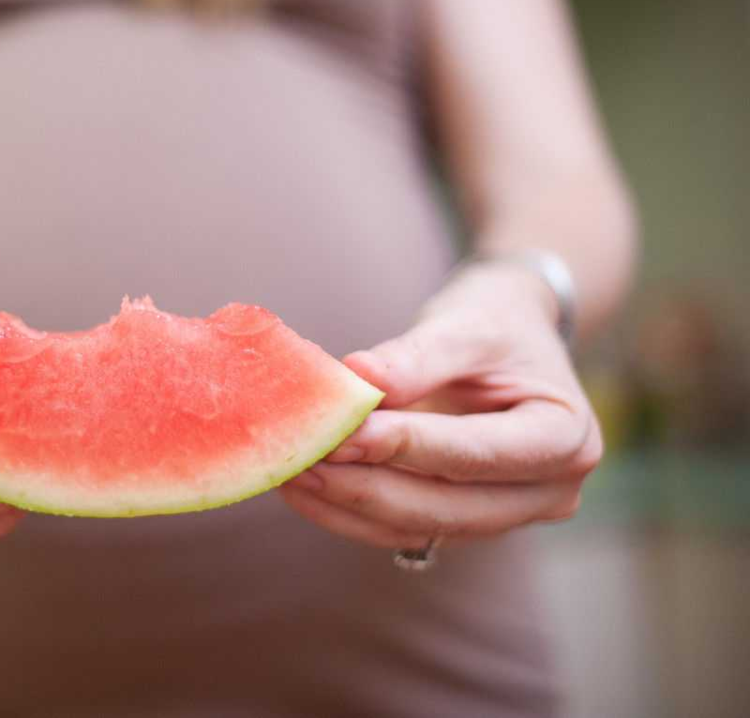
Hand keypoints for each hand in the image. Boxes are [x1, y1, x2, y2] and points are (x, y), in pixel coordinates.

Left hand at [280, 262, 601, 548]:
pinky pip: (399, 529)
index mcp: (567, 439)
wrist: (509, 338)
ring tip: (286, 468)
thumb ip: (417, 357)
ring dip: (345, 503)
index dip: (406, 446)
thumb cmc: (495, 324)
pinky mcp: (461, 522)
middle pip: (445, 507)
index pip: (476, 455)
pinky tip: (298, 484)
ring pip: (417, 526)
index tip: (343, 432)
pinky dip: (346, 510)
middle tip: (299, 456)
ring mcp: (506, 516)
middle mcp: (548, 493)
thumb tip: (357, 377)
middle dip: (365, 484)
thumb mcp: (466, 325)